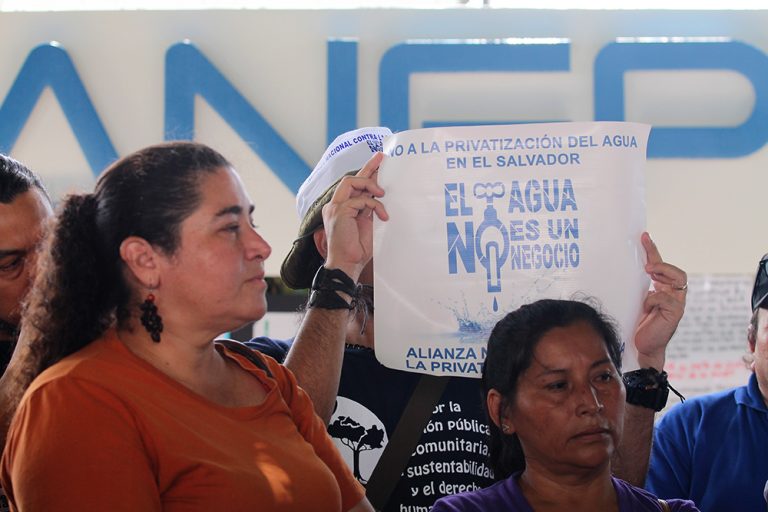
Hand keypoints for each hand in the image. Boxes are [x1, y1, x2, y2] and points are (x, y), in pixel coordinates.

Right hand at [322, 152, 388, 281]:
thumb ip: (369, 209)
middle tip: (382, 158)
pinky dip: (374, 205)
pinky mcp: (339, 212)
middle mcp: (335, 205)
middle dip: (368, 167)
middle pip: (351, 178)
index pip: (353, 185)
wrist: (347, 264)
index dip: (366, 171)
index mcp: (341, 208)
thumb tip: (380, 195)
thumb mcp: (367, 224)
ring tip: (383, 193)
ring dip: (370, 184)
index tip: (378, 160)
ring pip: (351, 182)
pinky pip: (361, 200)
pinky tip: (382, 216)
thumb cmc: (357, 250)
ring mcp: (335, 207)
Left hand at [634, 232, 686, 369]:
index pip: (660, 265)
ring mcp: (676, 303)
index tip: (644, 236)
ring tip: (649, 271)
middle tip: (646, 261)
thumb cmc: (637, 325)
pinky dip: (654, 298)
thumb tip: (623, 270)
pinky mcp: (675, 313)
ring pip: (678, 279)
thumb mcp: (634, 302)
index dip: (653, 250)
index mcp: (663, 289)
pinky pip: (666, 297)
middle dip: (661, 260)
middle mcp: (672, 294)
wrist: (642, 348)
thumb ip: (636, 288)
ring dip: (663, 272)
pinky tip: (646, 305)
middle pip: (675, 270)